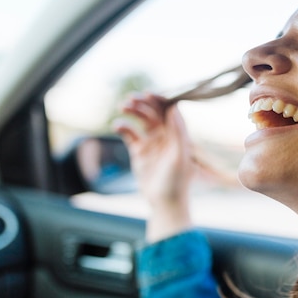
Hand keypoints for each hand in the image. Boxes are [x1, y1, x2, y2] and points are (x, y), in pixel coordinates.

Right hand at [114, 93, 194, 241]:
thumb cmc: (177, 181)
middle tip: (130, 99)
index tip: (147, 93)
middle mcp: (166, 136)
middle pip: (154, 113)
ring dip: (132, 112)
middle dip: (143, 104)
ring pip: (141, 121)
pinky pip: (130, 134)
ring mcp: (152, 143)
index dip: (159, 100)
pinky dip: (124, 128)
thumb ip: (178, 132)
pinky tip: (117, 125)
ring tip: (122, 107)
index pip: (169, 110)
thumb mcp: (180, 156)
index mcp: (179, 134)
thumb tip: (174, 108)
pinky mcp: (140, 152)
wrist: (165, 203)